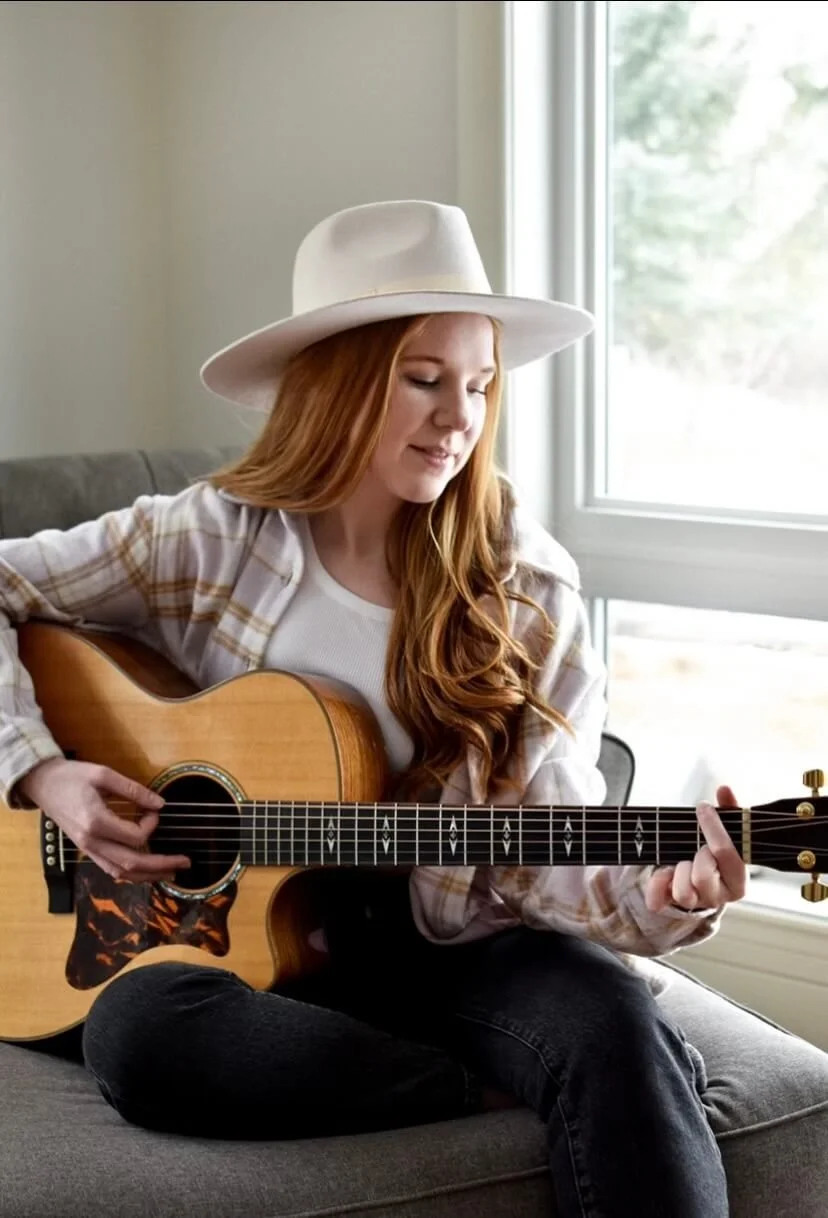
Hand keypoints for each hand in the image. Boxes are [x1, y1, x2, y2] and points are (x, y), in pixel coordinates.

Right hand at [18, 758, 189, 882]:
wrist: (43, 784)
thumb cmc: (72, 776)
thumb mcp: (103, 774)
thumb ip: (133, 789)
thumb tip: (160, 803)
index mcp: (95, 822)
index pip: (134, 836)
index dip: (151, 825)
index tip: (154, 810)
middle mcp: (91, 842)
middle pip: (131, 863)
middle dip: (161, 865)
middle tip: (185, 862)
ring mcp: (87, 849)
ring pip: (121, 872)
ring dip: (148, 876)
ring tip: (171, 873)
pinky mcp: (86, 850)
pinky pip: (110, 869)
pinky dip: (131, 874)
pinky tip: (146, 872)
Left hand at [645, 784, 746, 912]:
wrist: (703, 875)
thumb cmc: (718, 851)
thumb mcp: (727, 833)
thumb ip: (729, 811)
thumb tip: (724, 789)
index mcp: (738, 881)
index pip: (725, 853)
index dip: (712, 828)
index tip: (703, 806)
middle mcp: (719, 897)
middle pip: (702, 877)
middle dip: (697, 856)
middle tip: (698, 846)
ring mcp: (696, 902)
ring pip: (683, 893)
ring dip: (678, 871)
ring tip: (682, 860)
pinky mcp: (673, 902)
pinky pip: (659, 901)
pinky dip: (655, 886)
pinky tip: (661, 872)